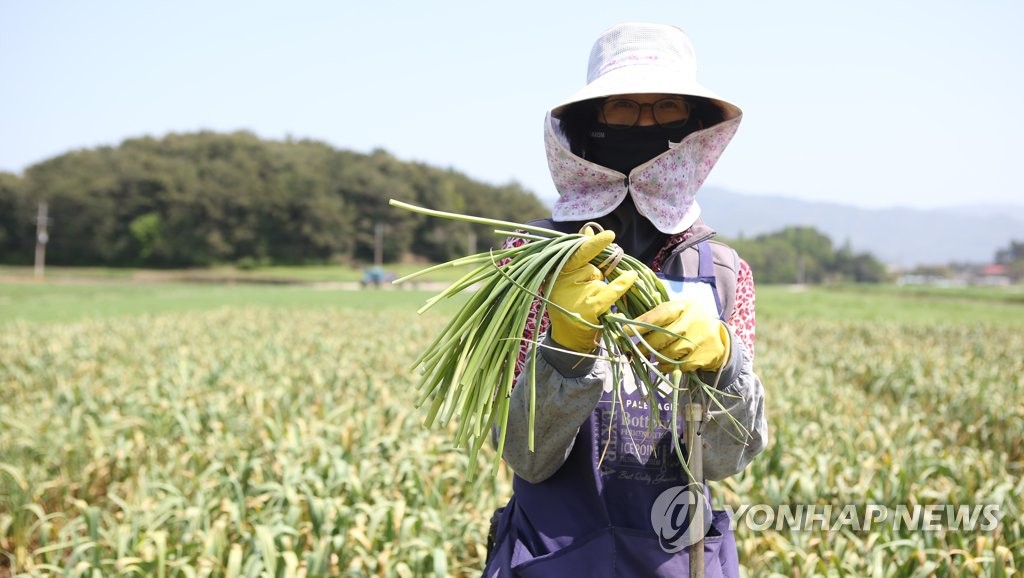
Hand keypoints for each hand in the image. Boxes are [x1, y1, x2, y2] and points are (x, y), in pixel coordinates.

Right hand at [548, 229, 636, 352]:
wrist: (569, 338)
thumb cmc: (571, 303)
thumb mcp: (570, 278)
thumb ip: (580, 255)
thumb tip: (588, 229)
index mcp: (557, 271)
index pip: (577, 253)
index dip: (593, 244)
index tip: (609, 234)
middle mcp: (564, 281)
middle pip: (592, 266)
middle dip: (596, 272)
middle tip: (584, 290)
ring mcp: (577, 295)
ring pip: (600, 278)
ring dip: (600, 286)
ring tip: (586, 301)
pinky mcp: (590, 308)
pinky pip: (611, 291)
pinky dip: (622, 284)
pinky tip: (631, 277)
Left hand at [631, 298, 730, 372]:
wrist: (719, 338)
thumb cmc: (690, 322)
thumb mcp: (679, 312)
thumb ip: (659, 316)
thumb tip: (630, 325)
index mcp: (685, 307)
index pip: (661, 313)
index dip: (643, 323)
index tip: (626, 330)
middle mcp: (694, 322)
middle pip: (664, 336)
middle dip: (646, 345)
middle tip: (636, 350)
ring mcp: (699, 341)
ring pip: (669, 353)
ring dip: (656, 356)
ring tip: (650, 356)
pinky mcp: (702, 358)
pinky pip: (677, 365)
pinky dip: (666, 367)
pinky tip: (662, 364)